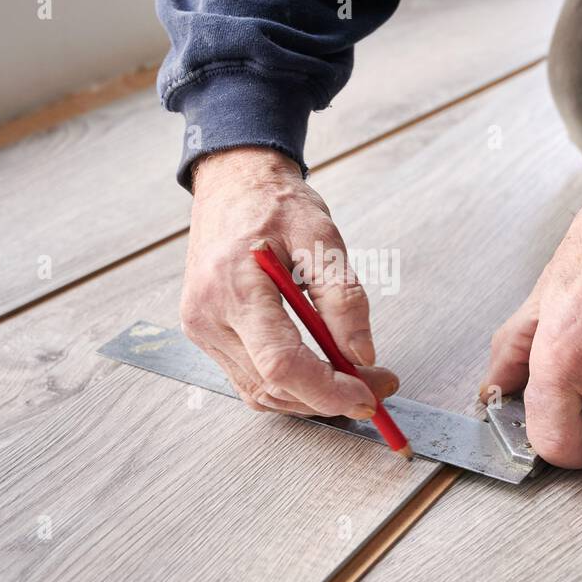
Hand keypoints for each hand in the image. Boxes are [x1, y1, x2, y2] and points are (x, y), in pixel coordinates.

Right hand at [182, 146, 398, 418]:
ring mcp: (202, 329)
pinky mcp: (206, 335)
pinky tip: (319, 371)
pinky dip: (289, 386)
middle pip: (273, 386)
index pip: (282, 363)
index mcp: (236, 287)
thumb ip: (343, 297)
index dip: (328, 390)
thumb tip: (362, 355)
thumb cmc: (273, 203)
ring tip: (356, 377)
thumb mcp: (322, 236)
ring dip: (311, 397)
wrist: (232, 184)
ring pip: (261, 393)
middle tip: (379, 383)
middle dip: (331, 397)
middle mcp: (209, 316)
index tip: (369, 395)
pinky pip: (249, 380)